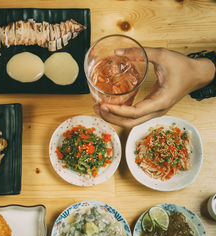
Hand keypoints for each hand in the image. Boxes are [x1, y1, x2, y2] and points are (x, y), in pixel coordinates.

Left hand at [94, 47, 214, 127]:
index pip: (134, 113)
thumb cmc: (184, 67)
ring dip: (114, 117)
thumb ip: (140, 52)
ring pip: (131, 122)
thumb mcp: (162, 55)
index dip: (117, 111)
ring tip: (99, 108)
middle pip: (130, 123)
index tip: (103, 105)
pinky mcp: (152, 108)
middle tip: (96, 107)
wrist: (199, 74)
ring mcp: (154, 111)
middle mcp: (157, 110)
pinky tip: (110, 106)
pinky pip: (134, 116)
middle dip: (111, 118)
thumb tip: (117, 51)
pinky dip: (121, 113)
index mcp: (160, 101)